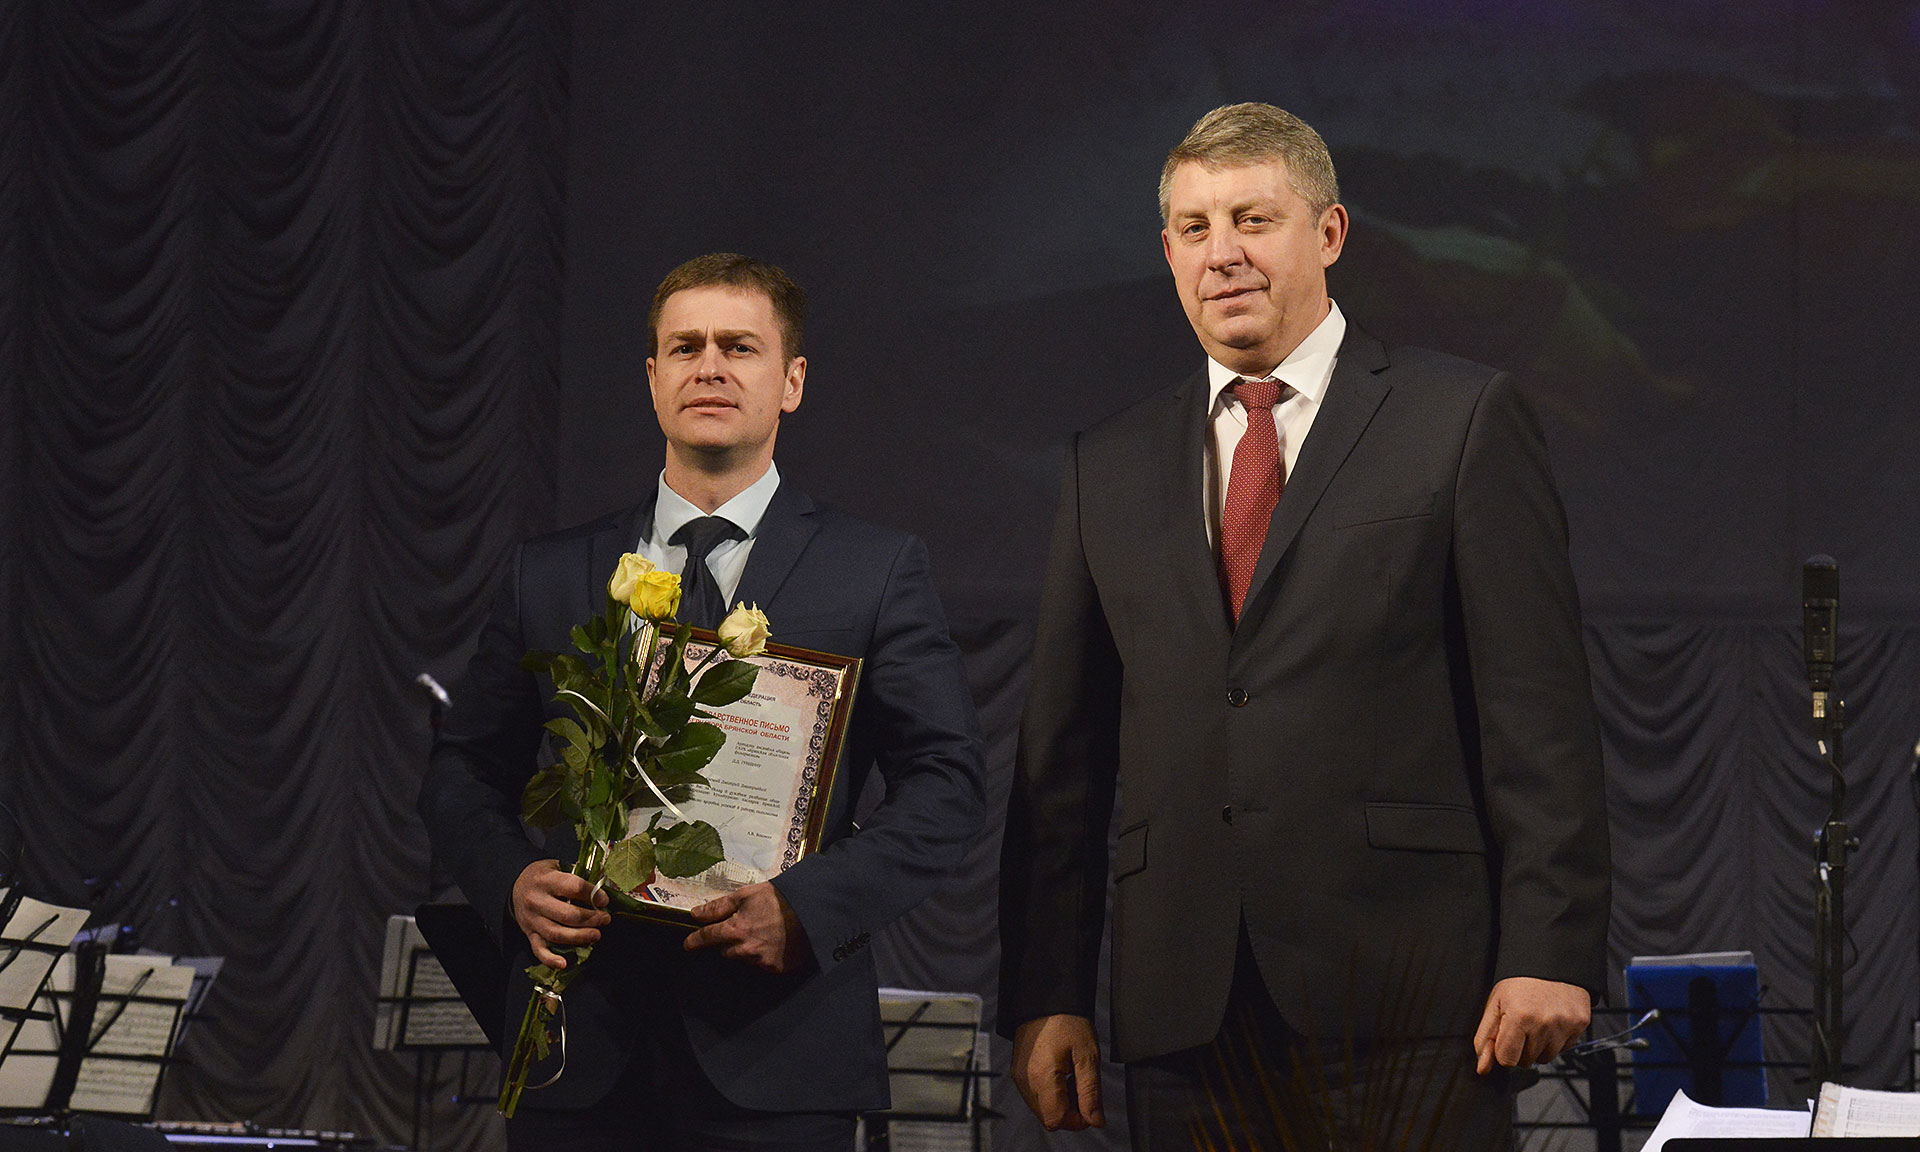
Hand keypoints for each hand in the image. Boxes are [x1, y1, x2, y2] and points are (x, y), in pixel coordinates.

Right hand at [511, 859, 609, 970]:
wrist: (516, 886)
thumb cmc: (544, 876)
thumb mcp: (558, 866)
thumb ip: (578, 874)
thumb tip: (605, 884)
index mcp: (545, 880)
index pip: (572, 887)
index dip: (591, 894)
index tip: (604, 900)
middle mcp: (536, 901)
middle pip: (566, 914)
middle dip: (590, 919)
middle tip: (605, 919)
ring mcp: (532, 920)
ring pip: (556, 934)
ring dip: (579, 937)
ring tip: (596, 935)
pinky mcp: (529, 934)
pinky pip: (539, 950)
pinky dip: (550, 959)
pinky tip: (564, 964)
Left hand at [683, 881, 811, 972]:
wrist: (812, 911)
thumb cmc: (779, 899)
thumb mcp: (746, 894)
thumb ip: (719, 906)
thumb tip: (696, 914)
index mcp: (735, 930)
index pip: (707, 938)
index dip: (695, 940)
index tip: (688, 944)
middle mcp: (744, 950)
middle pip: (725, 951)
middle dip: (729, 941)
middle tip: (745, 927)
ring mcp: (760, 962)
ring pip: (743, 958)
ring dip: (746, 949)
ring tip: (764, 933)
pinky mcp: (775, 969)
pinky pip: (762, 965)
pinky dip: (764, 956)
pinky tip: (775, 942)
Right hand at [1011, 1014, 1104, 1130]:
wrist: (1045, 999)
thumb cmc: (1066, 1021)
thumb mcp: (1087, 1056)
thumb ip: (1091, 1092)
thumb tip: (1096, 1121)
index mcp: (1041, 1078)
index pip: (1057, 1121)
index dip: (1078, 1120)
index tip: (1090, 1106)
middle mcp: (1025, 1081)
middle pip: (1049, 1119)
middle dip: (1070, 1112)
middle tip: (1083, 1087)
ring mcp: (1019, 1077)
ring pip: (1042, 1109)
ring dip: (1061, 1103)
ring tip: (1072, 1077)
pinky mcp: (1018, 1073)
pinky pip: (1035, 1096)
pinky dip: (1050, 1094)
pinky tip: (1061, 1074)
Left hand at [1473, 976, 1590, 1073]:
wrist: (1551, 961)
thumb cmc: (1519, 983)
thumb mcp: (1495, 1005)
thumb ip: (1485, 1038)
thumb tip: (1483, 1068)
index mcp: (1519, 1017)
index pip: (1507, 1060)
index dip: (1503, 1050)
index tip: (1505, 1036)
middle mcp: (1544, 1024)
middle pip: (1526, 1061)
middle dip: (1520, 1048)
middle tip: (1521, 1024)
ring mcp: (1565, 1025)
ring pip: (1546, 1057)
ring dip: (1538, 1045)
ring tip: (1536, 1021)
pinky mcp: (1580, 1025)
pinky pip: (1564, 1048)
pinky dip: (1556, 1039)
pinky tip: (1551, 1020)